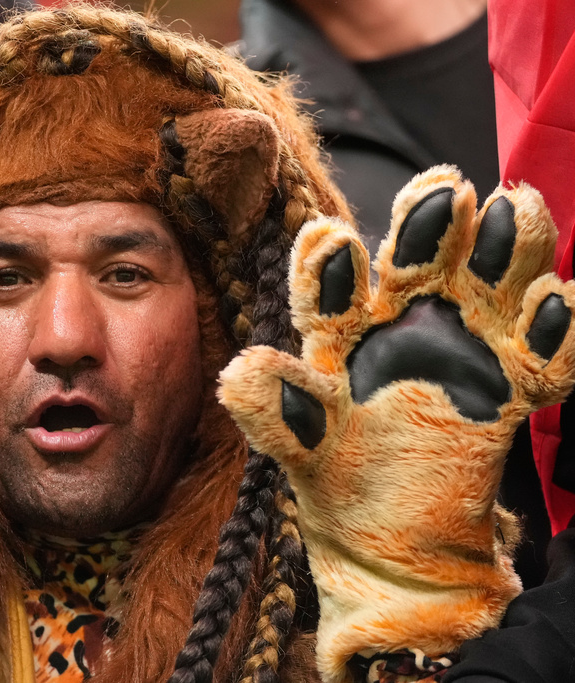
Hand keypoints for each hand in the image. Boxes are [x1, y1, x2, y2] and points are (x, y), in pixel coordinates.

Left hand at [219, 166, 574, 682]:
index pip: (332, 289)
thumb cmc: (338, 474)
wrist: (395, 537)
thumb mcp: (302, 446)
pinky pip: (540, 354)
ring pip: (485, 286)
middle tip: (444, 190)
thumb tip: (239, 374)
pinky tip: (558, 303)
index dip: (329, 267)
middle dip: (427, 228)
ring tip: (514, 211)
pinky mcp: (511, 385)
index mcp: (340, 332)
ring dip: (501, 252)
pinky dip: (556, 329)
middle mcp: (401, 324)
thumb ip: (276, 413)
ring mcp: (461, 348)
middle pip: (417, 264)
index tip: (329, 241)